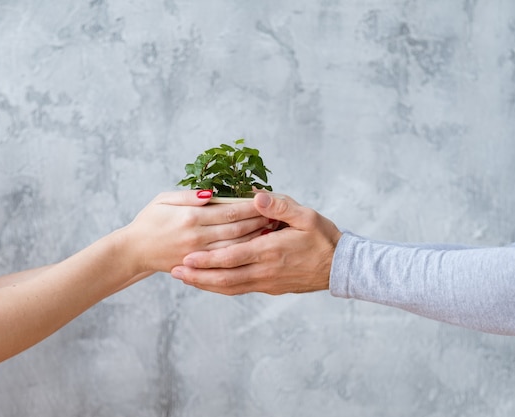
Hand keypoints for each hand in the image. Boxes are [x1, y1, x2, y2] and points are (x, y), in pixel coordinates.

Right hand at [115, 190, 272, 275]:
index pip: (229, 212)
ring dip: (255, 239)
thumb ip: (189, 196)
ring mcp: (199, 255)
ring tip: (273, 231)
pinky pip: (225, 262)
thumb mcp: (164, 199)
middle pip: (237, 230)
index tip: (268, 202)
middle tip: (279, 216)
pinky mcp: (198, 266)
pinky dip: (242, 255)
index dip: (251, 208)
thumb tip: (212, 194)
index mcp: (191, 218)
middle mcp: (197, 237)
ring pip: (235, 248)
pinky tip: (255, 249)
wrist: (134, 251)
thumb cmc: (150, 221)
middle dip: (259, 222)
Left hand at [170, 192, 342, 294]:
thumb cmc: (323, 238)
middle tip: (174, 271)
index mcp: (271, 250)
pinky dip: (221, 287)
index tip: (186, 258)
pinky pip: (240, 289)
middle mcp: (265, 270)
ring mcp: (267, 282)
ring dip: (206, 284)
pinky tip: (209, 282)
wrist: (340, 267)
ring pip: (230, 287)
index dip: (207, 260)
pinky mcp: (269, 287)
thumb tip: (256, 196)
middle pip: (225, 278)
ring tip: (184, 279)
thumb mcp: (306, 216)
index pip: (232, 258)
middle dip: (198, 276)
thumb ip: (279, 206)